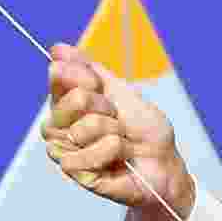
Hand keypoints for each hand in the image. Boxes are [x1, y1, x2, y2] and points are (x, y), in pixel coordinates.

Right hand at [42, 43, 194, 220]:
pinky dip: (107, 154)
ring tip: (121, 141)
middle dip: (106, 107)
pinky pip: (79, 158)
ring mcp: (66, 148)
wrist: (164, 164)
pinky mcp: (75, 172)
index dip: (82, 76)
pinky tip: (117, 159)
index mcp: (70, 100)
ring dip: (111, 133)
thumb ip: (89, 70)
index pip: (58, 75)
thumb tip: (57, 48)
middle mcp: (62, 123)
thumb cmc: (144, 131)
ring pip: (79, 130)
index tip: (99, 84)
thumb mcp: (122, 91)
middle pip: (74, 99)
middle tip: (118, 120)